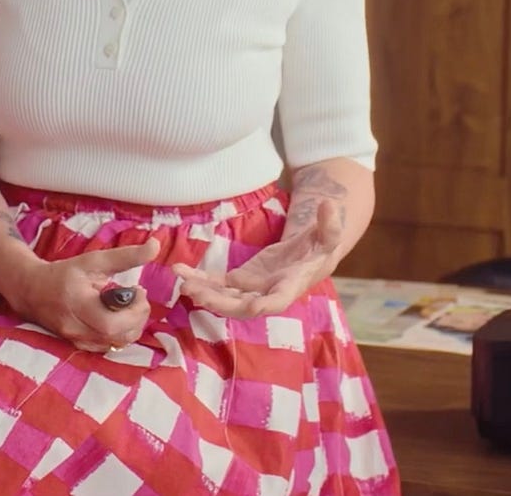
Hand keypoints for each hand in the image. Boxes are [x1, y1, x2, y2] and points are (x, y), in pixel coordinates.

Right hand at [8, 240, 157, 353]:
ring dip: (132, 326)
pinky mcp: (80, 347)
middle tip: (138, 298)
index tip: (138, 290)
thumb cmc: (65, 273)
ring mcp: (77, 341)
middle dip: (138, 317)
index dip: (134, 311)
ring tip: (129, 306)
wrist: (32, 291)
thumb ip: (126, 256)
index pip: (112, 323)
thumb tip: (156, 246)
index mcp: (77, 304)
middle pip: (118, 336)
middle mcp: (76, 328)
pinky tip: (119, 317)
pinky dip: (121, 333)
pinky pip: (109, 347)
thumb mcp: (94, 260)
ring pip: (117, 344)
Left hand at [173, 199, 342, 318]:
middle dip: (220, 302)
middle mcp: (268, 294)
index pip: (277, 302)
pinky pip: (217, 284)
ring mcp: (252, 290)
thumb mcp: (329, 235)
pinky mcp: (240, 280)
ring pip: (225, 297)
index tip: (251, 307)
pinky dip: (199, 280)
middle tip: (197, 294)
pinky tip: (180, 272)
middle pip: (242, 305)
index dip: (264, 306)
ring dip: (204, 292)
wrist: (308, 255)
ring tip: (182, 283)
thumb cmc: (321, 246)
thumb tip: (330, 203)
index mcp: (290, 286)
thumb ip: (330, 223)